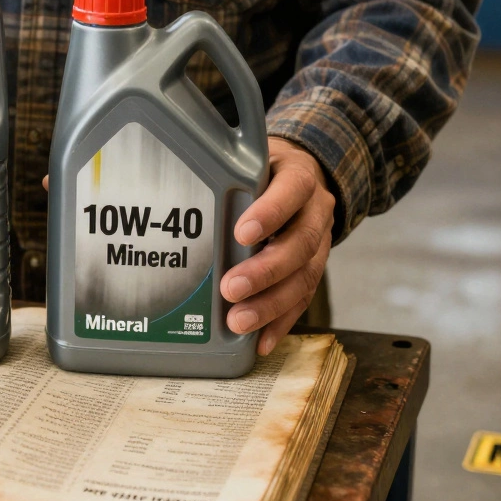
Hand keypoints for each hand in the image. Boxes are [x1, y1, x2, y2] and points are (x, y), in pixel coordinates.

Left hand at [220, 138, 334, 355]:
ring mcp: (320, 244)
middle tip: (231, 288)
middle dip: (265, 271)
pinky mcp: (313, 270)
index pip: (292, 191)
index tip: (241, 234)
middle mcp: (316, 212)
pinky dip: (280, 323)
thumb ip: (229, 172)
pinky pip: (302, 300)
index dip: (271, 213)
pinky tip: (260, 341)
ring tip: (240, 321)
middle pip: (300, 243)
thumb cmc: (265, 172)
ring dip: (271, 304)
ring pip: (304, 277)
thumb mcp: (254, 160)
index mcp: (300, 177)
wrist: (305, 178)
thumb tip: (179, 188)